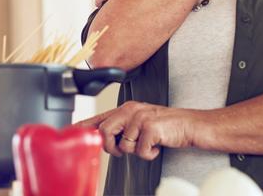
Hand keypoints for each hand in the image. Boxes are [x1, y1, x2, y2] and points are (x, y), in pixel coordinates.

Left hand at [75, 101, 197, 160]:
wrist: (191, 125)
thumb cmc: (167, 126)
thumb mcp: (142, 122)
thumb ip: (123, 128)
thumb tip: (104, 139)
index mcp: (127, 108)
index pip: (100, 117)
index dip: (84, 126)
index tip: (71, 131)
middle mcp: (131, 109)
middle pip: (105, 131)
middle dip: (112, 147)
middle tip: (125, 150)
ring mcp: (141, 117)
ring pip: (123, 145)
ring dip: (136, 151)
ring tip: (149, 144)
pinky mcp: (151, 127)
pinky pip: (140, 151)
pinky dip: (150, 154)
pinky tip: (158, 146)